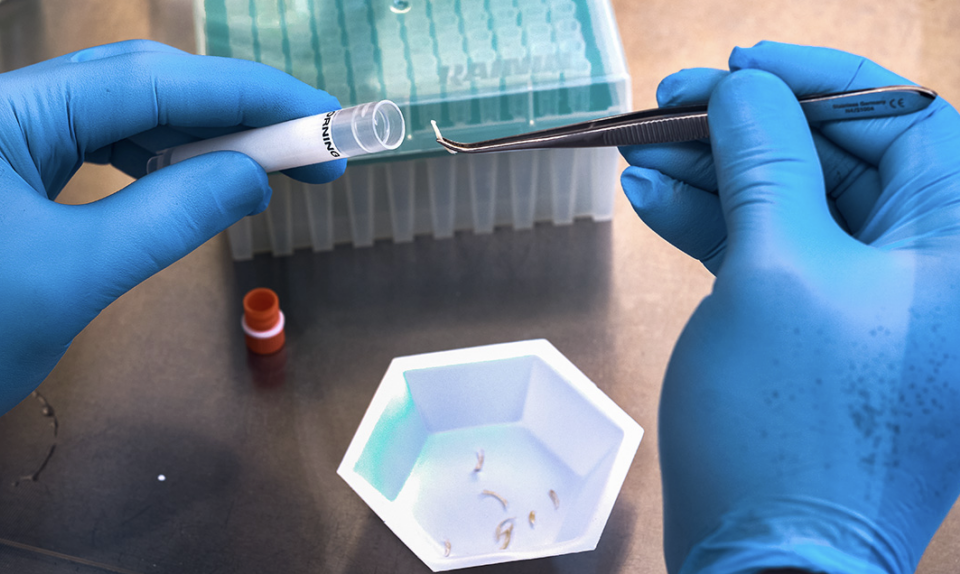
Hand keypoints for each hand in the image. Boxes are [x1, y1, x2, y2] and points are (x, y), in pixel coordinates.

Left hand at [0, 40, 344, 444]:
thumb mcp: (67, 279)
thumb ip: (166, 218)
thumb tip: (250, 176)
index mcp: (1, 116)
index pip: (151, 82)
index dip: (248, 94)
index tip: (323, 118)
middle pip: (136, 86)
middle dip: (229, 111)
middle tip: (310, 147)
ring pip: (117, 117)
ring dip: (195, 135)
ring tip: (263, 164)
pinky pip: (93, 153)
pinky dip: (154, 164)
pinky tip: (187, 178)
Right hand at [623, 43, 959, 572]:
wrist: (768, 564)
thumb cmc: (790, 424)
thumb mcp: (777, 270)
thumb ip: (766, 162)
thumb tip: (744, 90)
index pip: (909, 124)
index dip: (822, 80)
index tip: (745, 62)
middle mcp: (932, 279)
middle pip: (842, 166)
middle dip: (750, 130)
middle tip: (672, 105)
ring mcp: (872, 315)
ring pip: (796, 214)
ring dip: (718, 178)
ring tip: (641, 150)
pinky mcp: (819, 344)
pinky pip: (774, 265)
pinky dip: (715, 231)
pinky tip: (651, 200)